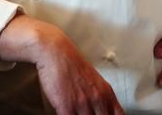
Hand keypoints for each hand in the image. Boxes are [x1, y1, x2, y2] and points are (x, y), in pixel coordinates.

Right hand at [0, 15, 122, 114]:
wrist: (55, 52)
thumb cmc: (71, 63)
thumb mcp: (95, 79)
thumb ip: (100, 95)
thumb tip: (102, 108)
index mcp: (107, 93)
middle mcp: (98, 100)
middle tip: (86, 114)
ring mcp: (83, 104)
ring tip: (76, 113)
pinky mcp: (67, 107)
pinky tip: (65, 113)